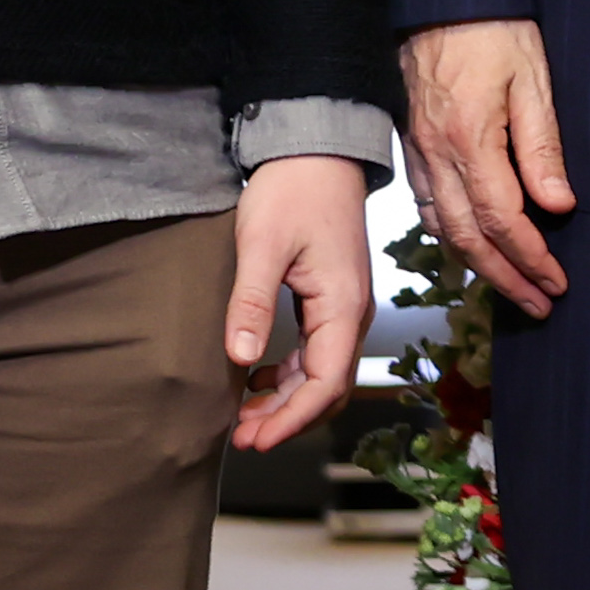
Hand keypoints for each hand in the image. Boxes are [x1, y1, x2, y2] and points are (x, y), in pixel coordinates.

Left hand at [225, 153, 374, 454]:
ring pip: (320, 371)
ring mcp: (343, 305)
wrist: (316, 149)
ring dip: (285, 400)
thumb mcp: (263, 244)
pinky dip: (288, 374)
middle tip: (241, 438)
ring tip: (243, 418)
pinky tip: (255, 377)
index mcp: (341, 304)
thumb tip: (239, 359)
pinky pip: (316, 351)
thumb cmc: (292, 190)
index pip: (324, 382)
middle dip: (287, 418)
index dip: (291, 418)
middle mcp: (350, 312)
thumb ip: (252, 302)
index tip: (255, 440)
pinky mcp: (330, 296)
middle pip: (326, 385)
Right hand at [400, 18, 573, 317]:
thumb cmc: (491, 26)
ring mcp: (419, 150)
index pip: (503, 220)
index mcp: (471, 139)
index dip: (531, 258)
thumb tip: (559, 206)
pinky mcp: (412, 142)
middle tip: (538, 305)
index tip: (556, 282)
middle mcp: (437, 154)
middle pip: (469, 238)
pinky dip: (449, 234)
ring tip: (511, 286)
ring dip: (477, 264)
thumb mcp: (532, 78)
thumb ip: (543, 147)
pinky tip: (470, 244)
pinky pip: (426, 204)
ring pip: (442, 227)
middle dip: (506, 278)